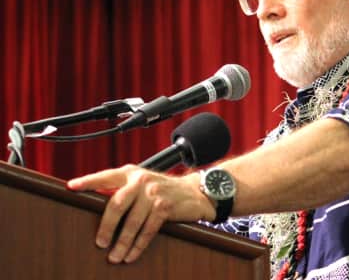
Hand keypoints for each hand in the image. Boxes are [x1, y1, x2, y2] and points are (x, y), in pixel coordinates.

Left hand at [67, 164, 215, 263]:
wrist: (195, 191)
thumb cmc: (165, 190)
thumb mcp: (144, 183)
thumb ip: (125, 190)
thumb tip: (99, 210)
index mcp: (132, 173)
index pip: (106, 176)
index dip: (88, 181)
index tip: (71, 187)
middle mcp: (141, 180)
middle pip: (117, 203)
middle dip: (106, 226)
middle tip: (100, 243)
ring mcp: (154, 193)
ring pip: (132, 221)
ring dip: (123, 242)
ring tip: (115, 256)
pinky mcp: (165, 206)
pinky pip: (148, 229)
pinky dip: (138, 245)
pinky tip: (132, 254)